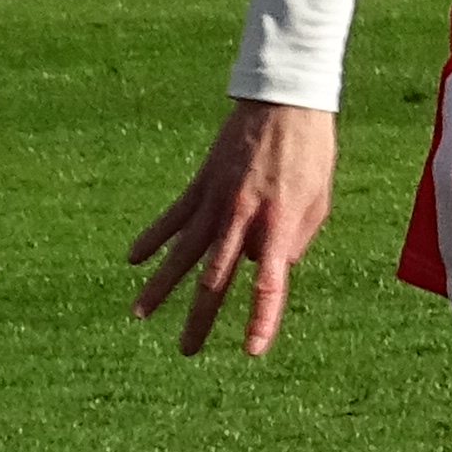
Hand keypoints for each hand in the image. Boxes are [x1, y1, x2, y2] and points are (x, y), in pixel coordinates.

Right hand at [127, 96, 335, 357]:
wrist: (284, 101)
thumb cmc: (310, 152)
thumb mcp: (320, 200)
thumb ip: (298, 239)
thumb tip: (270, 268)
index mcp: (280, 224)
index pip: (270, 283)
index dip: (261, 318)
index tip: (252, 350)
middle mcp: (243, 217)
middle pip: (217, 277)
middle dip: (201, 317)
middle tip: (188, 350)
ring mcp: (217, 200)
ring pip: (183, 252)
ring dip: (161, 286)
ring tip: (141, 316)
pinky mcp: (201, 183)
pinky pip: (173, 217)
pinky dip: (152, 238)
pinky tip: (132, 260)